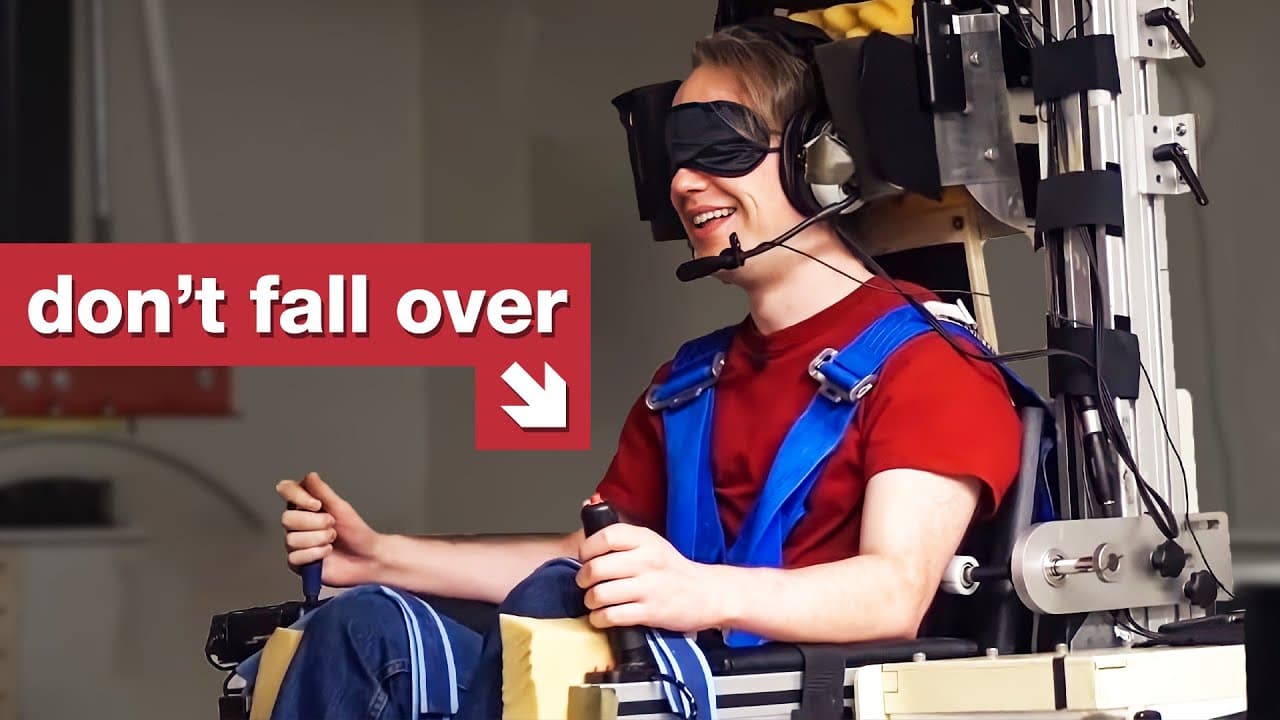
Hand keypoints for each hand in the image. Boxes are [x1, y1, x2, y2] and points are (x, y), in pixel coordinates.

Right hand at [276, 472, 383, 587]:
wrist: (366, 557)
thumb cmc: (356, 532)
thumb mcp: (341, 508)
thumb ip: (323, 492)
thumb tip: (310, 476)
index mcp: (305, 505)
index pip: (286, 490)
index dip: (298, 496)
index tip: (317, 504)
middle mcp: (296, 523)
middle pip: (287, 518)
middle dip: (316, 523)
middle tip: (333, 525)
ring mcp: (296, 543)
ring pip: (291, 540)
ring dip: (319, 539)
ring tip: (332, 539)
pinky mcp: (298, 563)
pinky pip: (295, 557)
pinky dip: (316, 554)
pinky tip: (327, 552)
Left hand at [575, 522, 724, 633]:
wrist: (705, 593)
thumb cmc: (671, 568)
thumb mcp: (651, 543)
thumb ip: (621, 534)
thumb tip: (587, 508)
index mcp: (645, 540)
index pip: (605, 537)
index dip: (587, 549)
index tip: (585, 557)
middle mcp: (647, 561)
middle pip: (597, 568)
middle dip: (583, 578)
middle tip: (586, 582)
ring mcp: (649, 588)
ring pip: (600, 594)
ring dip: (590, 600)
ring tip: (594, 600)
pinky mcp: (650, 612)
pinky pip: (612, 616)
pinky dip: (599, 618)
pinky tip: (601, 616)